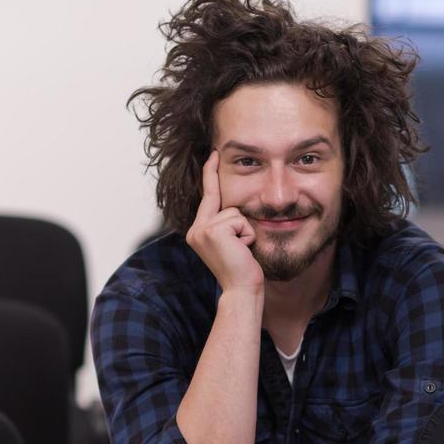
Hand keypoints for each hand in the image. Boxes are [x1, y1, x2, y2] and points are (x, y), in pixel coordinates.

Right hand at [185, 150, 263, 294]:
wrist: (241, 290)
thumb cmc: (242, 269)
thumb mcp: (232, 243)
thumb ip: (228, 224)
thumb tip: (238, 208)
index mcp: (198, 232)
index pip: (208, 197)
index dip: (210, 174)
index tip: (213, 154)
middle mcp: (195, 230)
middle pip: (222, 202)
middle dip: (236, 215)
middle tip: (233, 223)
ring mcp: (202, 230)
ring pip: (234, 212)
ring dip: (245, 230)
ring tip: (241, 250)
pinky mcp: (212, 231)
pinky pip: (239, 220)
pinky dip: (247, 234)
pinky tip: (242, 250)